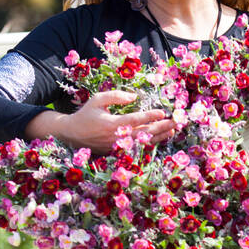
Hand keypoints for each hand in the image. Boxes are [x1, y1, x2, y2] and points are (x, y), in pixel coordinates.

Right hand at [58, 90, 176, 153]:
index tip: (163, 112)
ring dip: (159, 136)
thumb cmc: (85, 114)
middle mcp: (117, 137)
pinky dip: (150, 144)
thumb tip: (134, 96)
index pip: (135, 120)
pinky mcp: (118, 152)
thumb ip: (116, 96)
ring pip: (143, 142)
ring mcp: (118, 147)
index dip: (150, 116)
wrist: (72, 135)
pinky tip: (160, 138)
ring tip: (172, 130)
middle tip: (176, 122)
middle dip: (161, 127)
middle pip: (143, 133)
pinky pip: (137, 148)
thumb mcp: (97, 100)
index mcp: (111, 124)